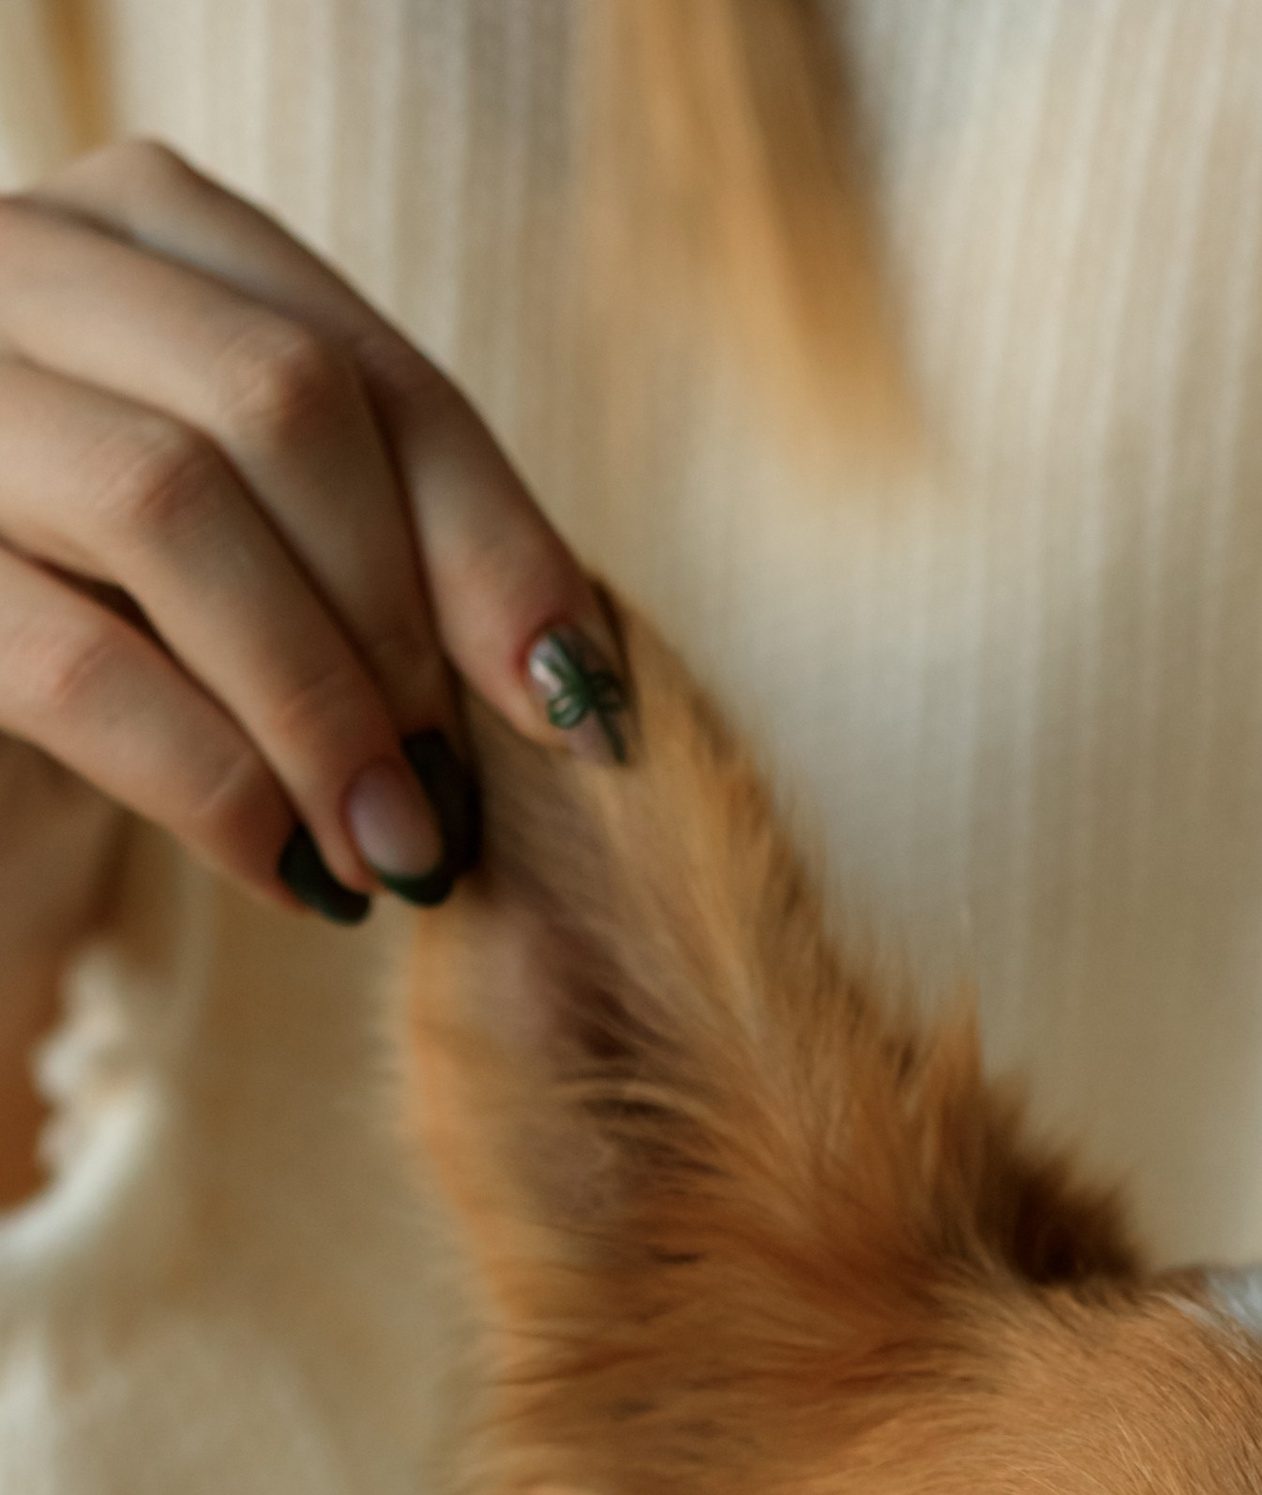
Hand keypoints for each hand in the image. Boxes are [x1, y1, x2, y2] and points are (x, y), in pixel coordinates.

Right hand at [0, 136, 628, 980]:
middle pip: (277, 400)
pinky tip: (285, 872)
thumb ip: (392, 548)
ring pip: (169, 504)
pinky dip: (214, 783)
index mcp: (134, 231)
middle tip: (452, 801)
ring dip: (318, 709)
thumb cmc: (128, 651)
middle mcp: (11, 264)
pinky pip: (76, 662)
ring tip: (389, 853)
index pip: (361, 362)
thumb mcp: (272, 569)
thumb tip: (579, 680)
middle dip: (400, 625)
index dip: (495, 544)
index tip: (583, 714)